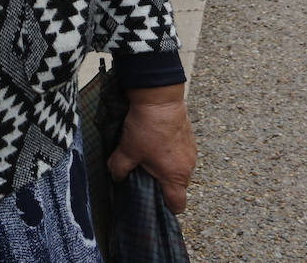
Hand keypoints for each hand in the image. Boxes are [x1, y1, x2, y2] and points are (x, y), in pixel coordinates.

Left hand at [108, 84, 196, 212]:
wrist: (160, 98)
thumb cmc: (147, 127)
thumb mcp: (127, 150)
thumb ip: (119, 168)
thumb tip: (117, 176)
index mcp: (176, 176)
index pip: (177, 204)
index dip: (166, 207)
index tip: (153, 203)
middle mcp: (188, 166)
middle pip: (176, 186)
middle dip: (160, 184)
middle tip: (142, 175)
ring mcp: (190, 151)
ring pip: (177, 167)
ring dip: (163, 165)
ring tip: (145, 155)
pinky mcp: (188, 138)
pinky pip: (178, 152)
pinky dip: (167, 151)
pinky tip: (153, 141)